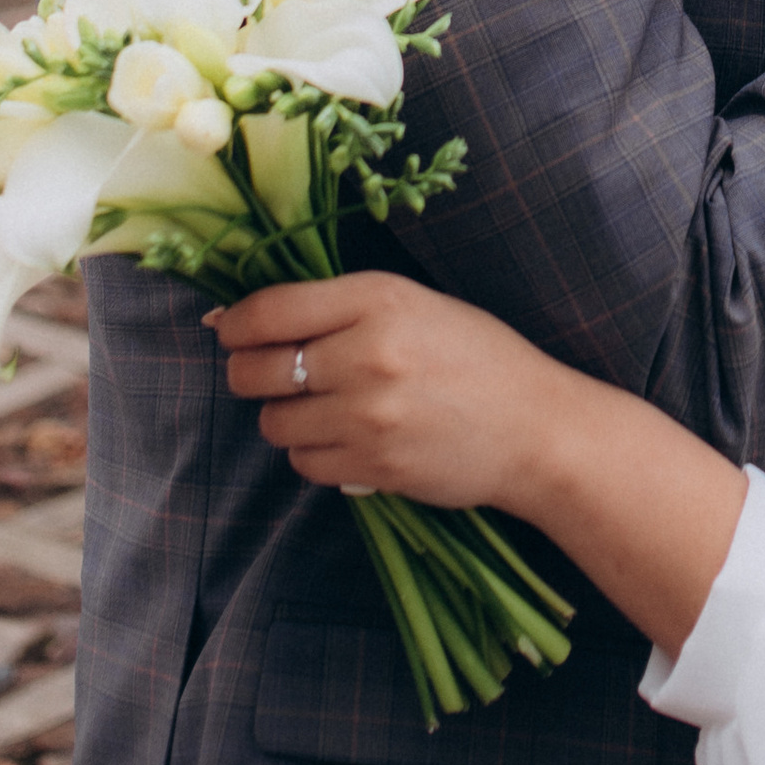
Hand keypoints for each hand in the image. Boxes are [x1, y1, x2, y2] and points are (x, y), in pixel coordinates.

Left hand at [212, 273, 750, 659]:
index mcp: (378, 298)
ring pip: (275, 422)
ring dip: (285, 417)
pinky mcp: (373, 466)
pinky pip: (304, 463)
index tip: (228, 329)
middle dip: (250, 373)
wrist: (535, 427)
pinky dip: (313, 453)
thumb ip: (334, 308)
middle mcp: (367, 354)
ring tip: (322, 408)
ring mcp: (368, 415)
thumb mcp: (414, 304)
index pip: (269, 311)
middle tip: (271, 373)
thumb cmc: (475, 356)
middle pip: (257, 370)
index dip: (235, 323)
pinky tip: (347, 438)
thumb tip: (232, 319)